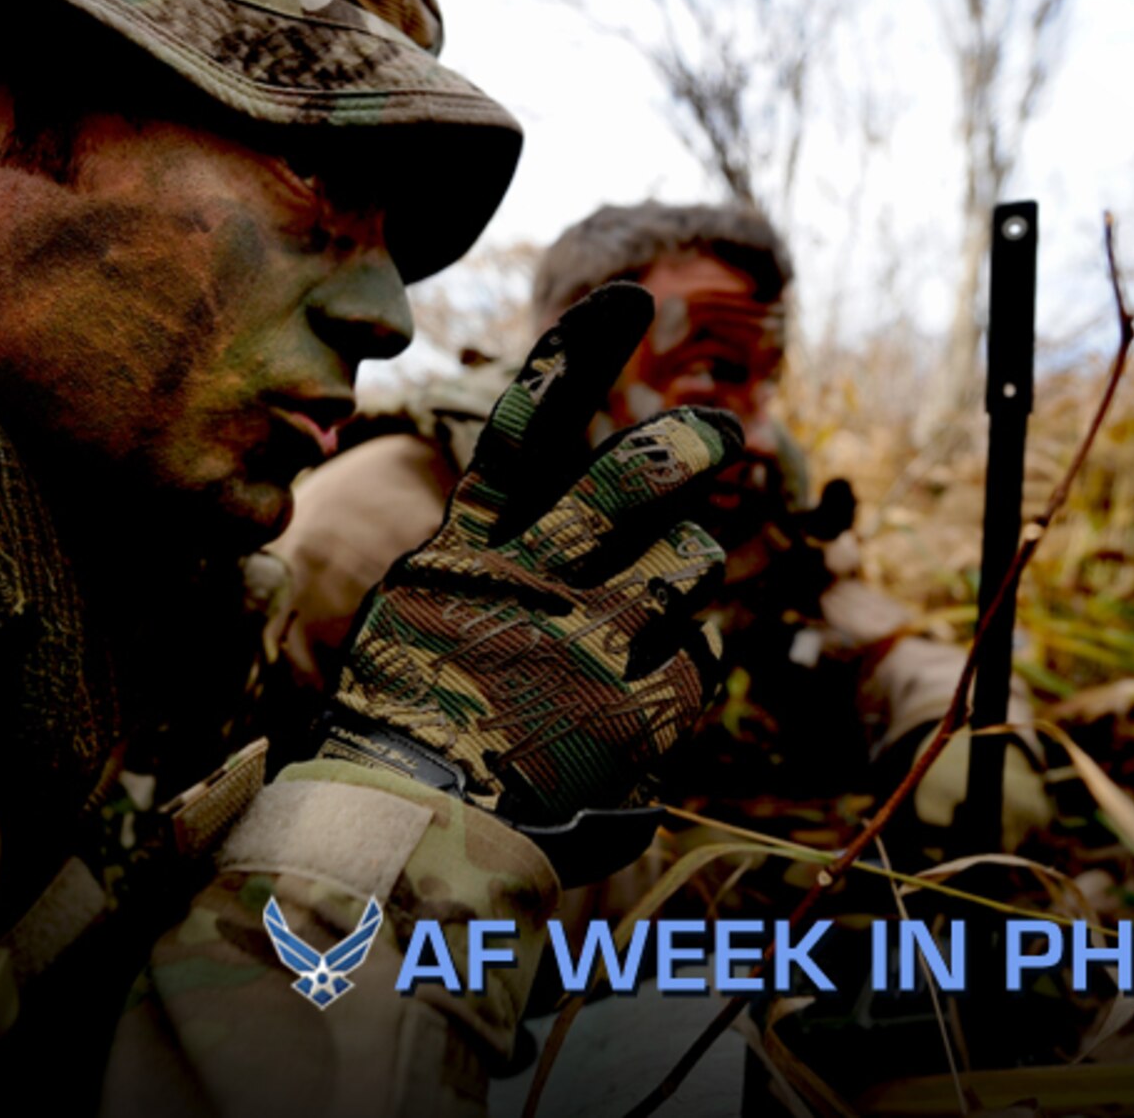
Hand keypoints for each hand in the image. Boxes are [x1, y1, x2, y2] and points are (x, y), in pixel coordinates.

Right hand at [322, 284, 740, 830]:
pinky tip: (633, 717)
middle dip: (692, 443)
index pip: (528, 425)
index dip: (583, 353)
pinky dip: (679, 677)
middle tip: (724, 433)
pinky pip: (700, 658)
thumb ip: (480, 558)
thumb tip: (537, 512)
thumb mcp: (419, 616)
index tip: (632, 298)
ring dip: (688, 572)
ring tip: (653, 616)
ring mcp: (590, 636)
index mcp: (468, 551)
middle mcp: (531, 577)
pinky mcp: (643, 699)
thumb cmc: (410, 726)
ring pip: (689, 558)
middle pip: (633, 474)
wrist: (411, 835)